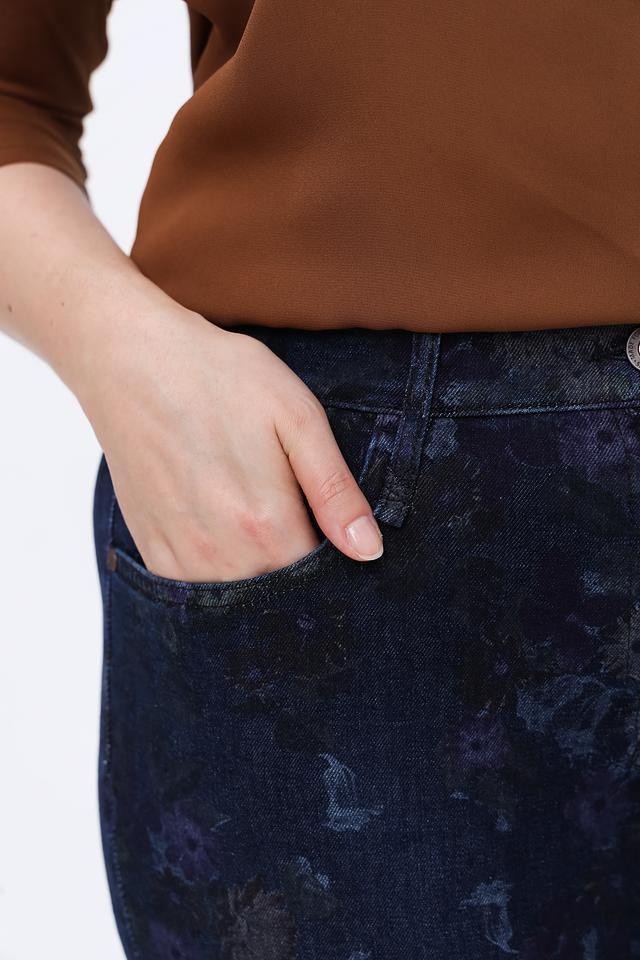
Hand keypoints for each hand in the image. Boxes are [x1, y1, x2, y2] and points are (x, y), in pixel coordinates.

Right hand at [78, 306, 383, 581]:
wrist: (133, 360)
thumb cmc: (221, 378)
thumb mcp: (297, 418)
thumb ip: (335, 491)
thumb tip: (369, 551)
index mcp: (268, 525)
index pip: (321, 579)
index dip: (336, 559)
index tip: (331, 530)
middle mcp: (223, 556)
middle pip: (280, 593)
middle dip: (298, 570)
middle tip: (291, 512)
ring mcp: (182, 558)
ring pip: (239, 597)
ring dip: (257, 573)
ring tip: (254, 516)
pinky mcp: (152, 551)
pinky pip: (196, 590)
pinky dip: (218, 571)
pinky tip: (222, 528)